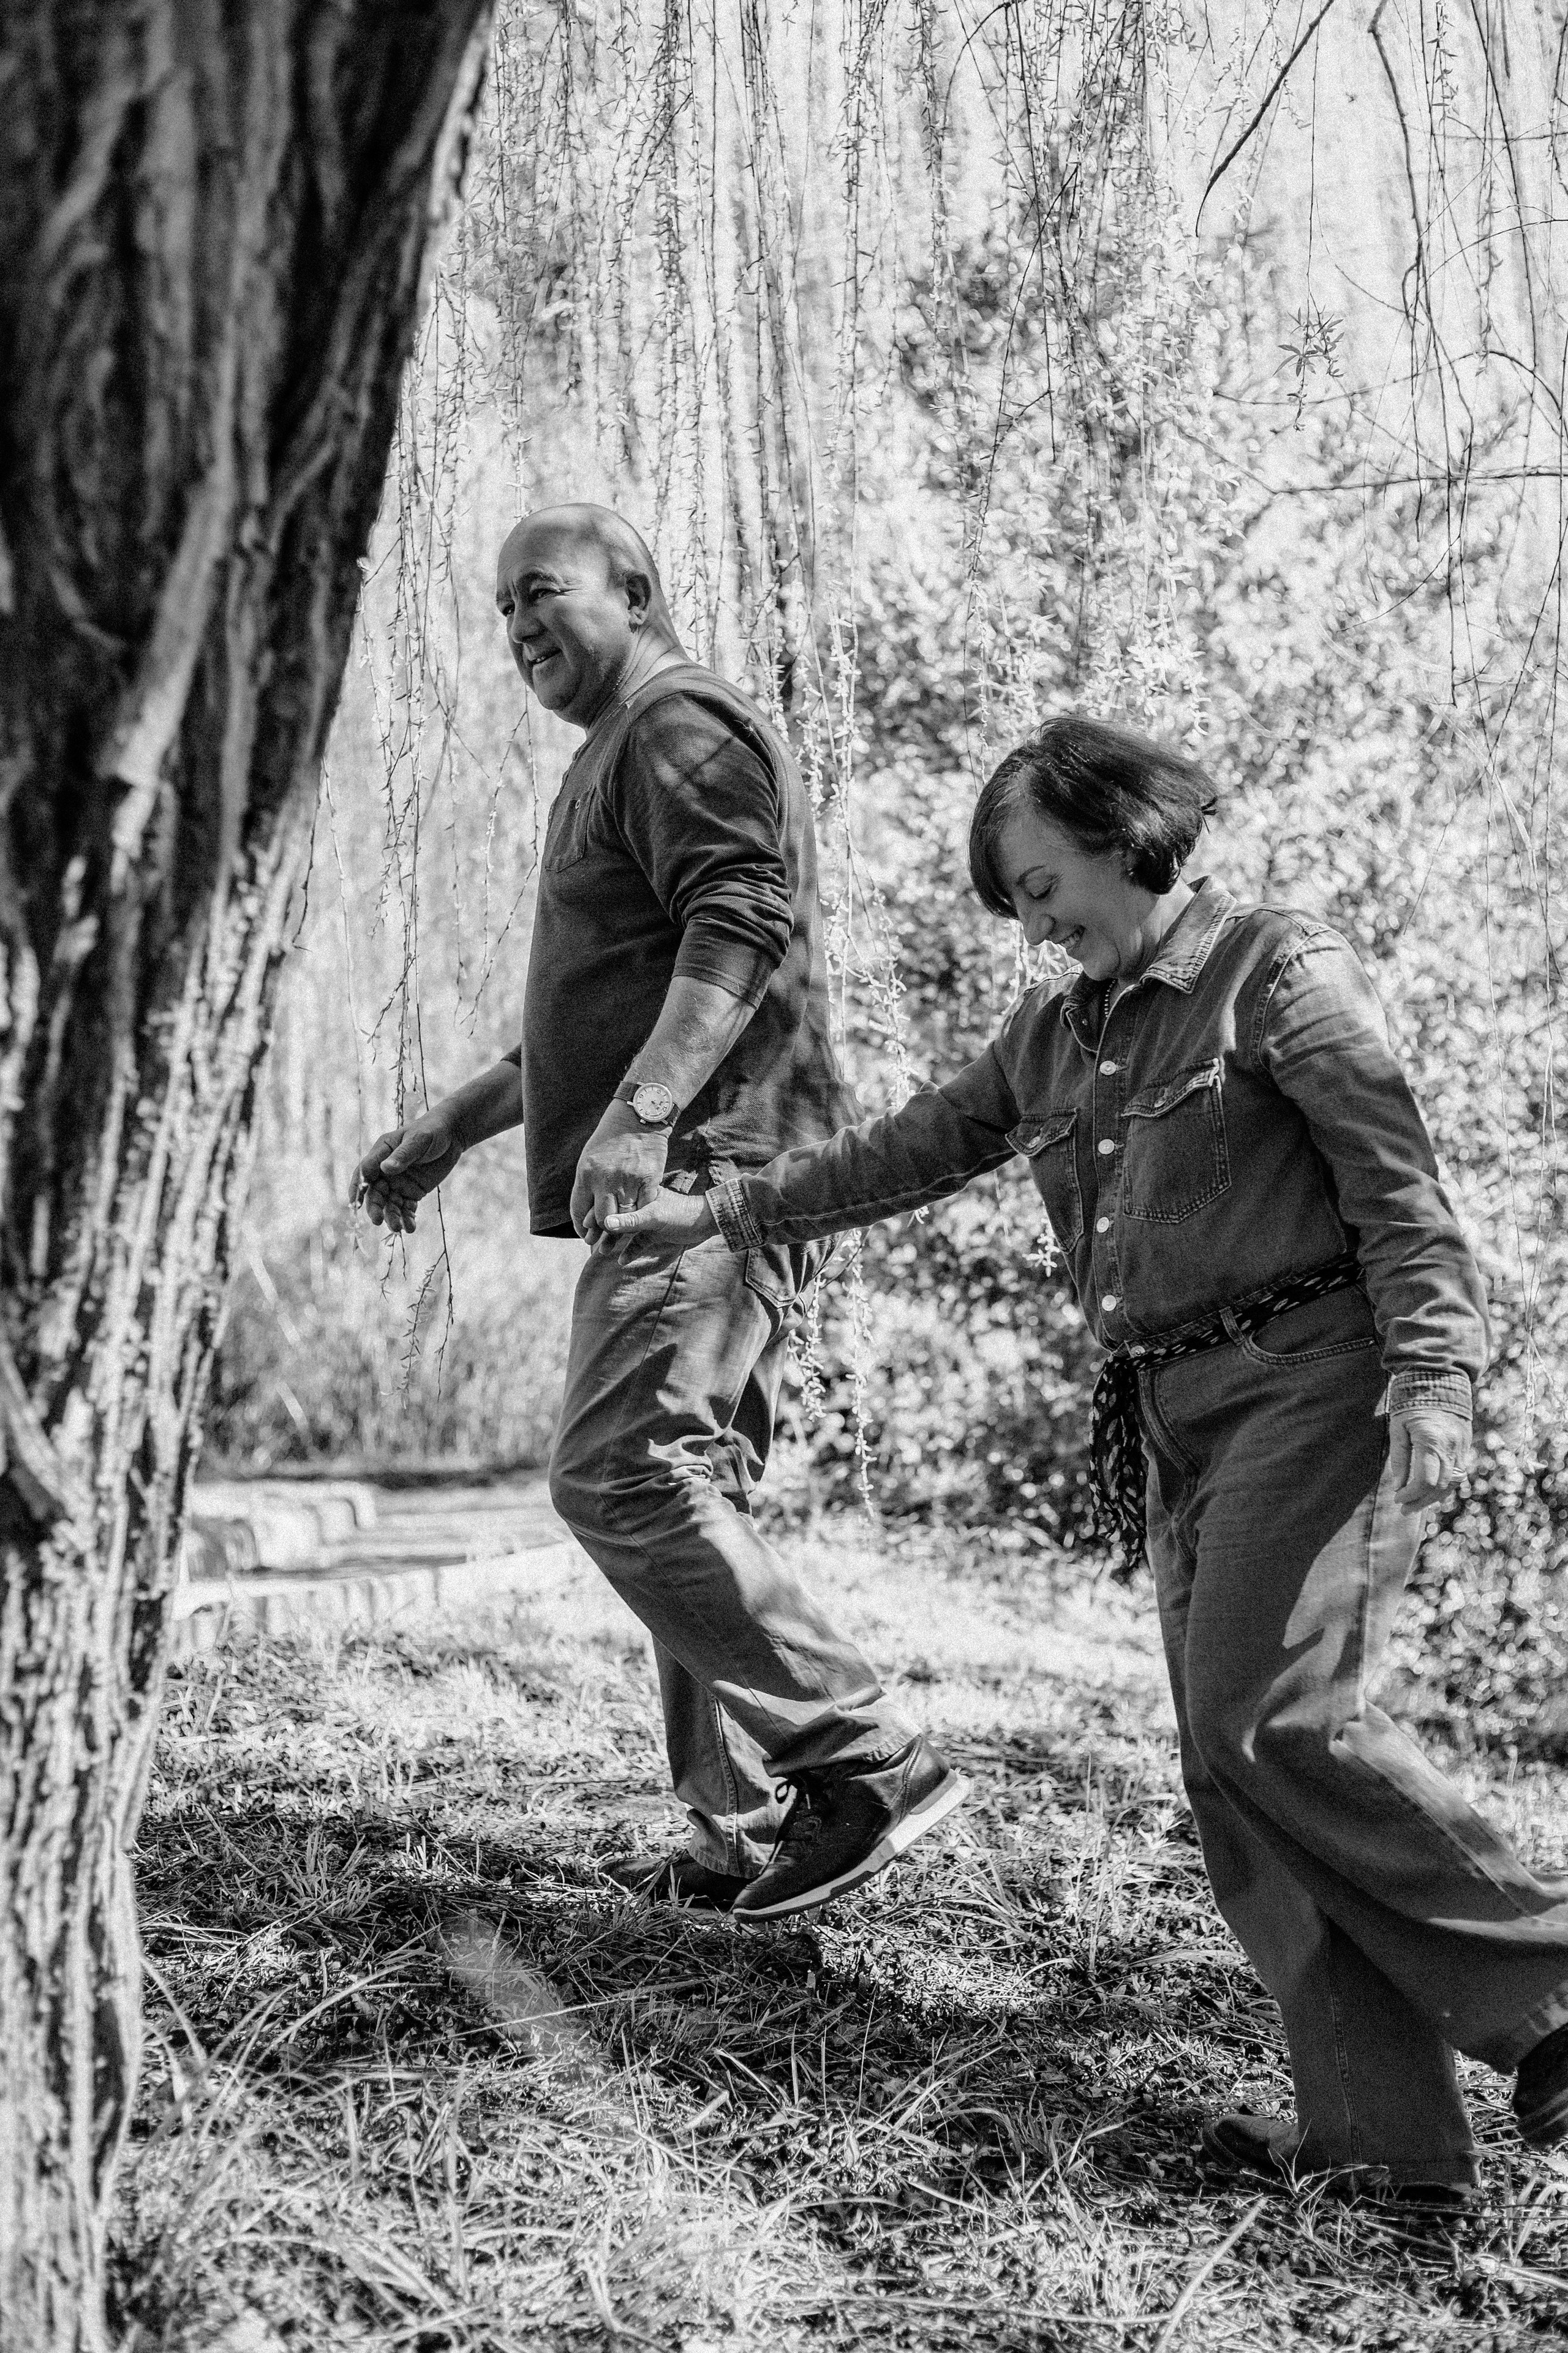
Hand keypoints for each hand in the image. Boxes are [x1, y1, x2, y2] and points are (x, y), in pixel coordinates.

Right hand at [348, 1109, 462, 1234]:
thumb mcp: (418, 1140)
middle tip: (377, 1221)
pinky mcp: (412, 1192)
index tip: (355, 1202)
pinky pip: (406, 1208)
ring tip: (398, 1229)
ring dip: (392, 1217)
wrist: (451, 1136)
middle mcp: (385, 1170)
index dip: (358, 1187)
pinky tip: (410, 1227)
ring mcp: (398, 1183)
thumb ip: (403, 1155)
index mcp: (381, 1153)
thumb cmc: (431, 1131)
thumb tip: (386, 1169)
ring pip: (389, 1204)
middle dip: (375, 1207)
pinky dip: (407, 1218)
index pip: (365, 1171)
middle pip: (375, 1192)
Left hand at [569, 1105, 670, 1245]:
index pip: (579, 1211)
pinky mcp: (649, 1179)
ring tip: (620, 1235)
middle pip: (602, 1220)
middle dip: (602, 1234)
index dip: (582, 1228)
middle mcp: (605, 1179)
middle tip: (602, 1243)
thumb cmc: (611, 1137)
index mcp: (586, 1174)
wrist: (639, 1116)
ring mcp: (628, 1180)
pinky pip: (644, 1207)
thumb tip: (585, 1211)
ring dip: (622, 1228)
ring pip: (625, 1217)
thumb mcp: (589, 1157)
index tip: (585, 1235)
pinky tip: (639, 1219)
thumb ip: (587, 1183)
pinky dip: (641, 1216)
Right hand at [601, 1188, 716, 1256]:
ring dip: (614, 1241)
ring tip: (602, 1251)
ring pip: (626, 1232)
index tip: (584, 1226)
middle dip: (603, 1229)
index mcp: (639, 1195)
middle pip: (617, 1218)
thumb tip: (605, 1223)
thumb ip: (630, 1221)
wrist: (707, 1223)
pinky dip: (630, 1250)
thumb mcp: (654, 1217)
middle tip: (590, 1241)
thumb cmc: (682, 1213)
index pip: (613, 1203)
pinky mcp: (655, 1233)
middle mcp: (641, 1206)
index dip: (598, 1213)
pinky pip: (638, 1242)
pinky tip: (621, 1260)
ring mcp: (648, 1220)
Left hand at [1389, 1408, 1470, 1513]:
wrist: (1440, 1380)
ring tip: (1414, 1505)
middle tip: (1403, 1509)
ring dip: (1433, 1497)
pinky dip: (1444, 1486)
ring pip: (1451, 1483)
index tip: (1397, 1497)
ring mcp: (1462, 1447)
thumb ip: (1399, 1458)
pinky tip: (1430, 1491)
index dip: (1411, 1494)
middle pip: (1439, 1486)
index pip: (1425, 1481)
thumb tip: (1398, 1486)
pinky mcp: (1465, 1446)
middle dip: (1421, 1501)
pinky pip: (1457, 1473)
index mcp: (1432, 1441)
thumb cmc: (1412, 1402)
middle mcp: (1451, 1447)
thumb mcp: (1397, 1427)